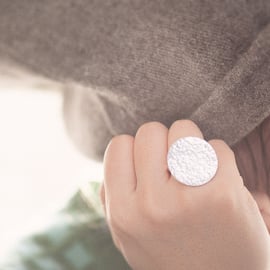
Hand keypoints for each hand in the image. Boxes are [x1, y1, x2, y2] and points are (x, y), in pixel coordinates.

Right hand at [100, 120, 269, 269]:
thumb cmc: (171, 253)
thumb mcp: (128, 235)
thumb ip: (113, 197)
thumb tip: (117, 158)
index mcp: (122, 213)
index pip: (119, 144)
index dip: (135, 150)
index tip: (148, 163)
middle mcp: (151, 205)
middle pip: (150, 131)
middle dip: (162, 142)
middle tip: (173, 164)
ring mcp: (188, 199)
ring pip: (184, 129)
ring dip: (190, 144)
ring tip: (195, 168)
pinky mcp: (224, 195)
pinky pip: (217, 147)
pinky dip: (218, 158)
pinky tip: (218, 180)